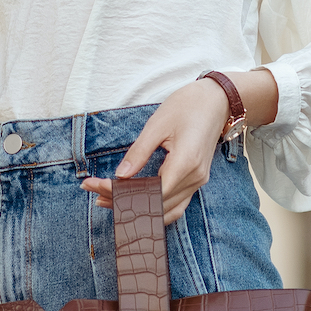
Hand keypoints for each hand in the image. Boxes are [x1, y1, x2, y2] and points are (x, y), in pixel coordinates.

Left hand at [82, 79, 229, 225]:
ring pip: (166, 210)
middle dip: (123, 201)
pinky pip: (175, 204)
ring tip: (108, 199)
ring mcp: (198, 182)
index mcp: (185, 163)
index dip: (122, 194)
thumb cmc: (187, 106)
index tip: (97, 186)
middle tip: (94, 191)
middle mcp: (194, 178)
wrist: (217, 100)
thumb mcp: (157, 125)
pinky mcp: (196, 180)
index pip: (149, 192)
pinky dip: (154, 207)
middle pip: (155, 204)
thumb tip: (120, 175)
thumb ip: (139, 153)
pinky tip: (135, 203)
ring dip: (138, 208)